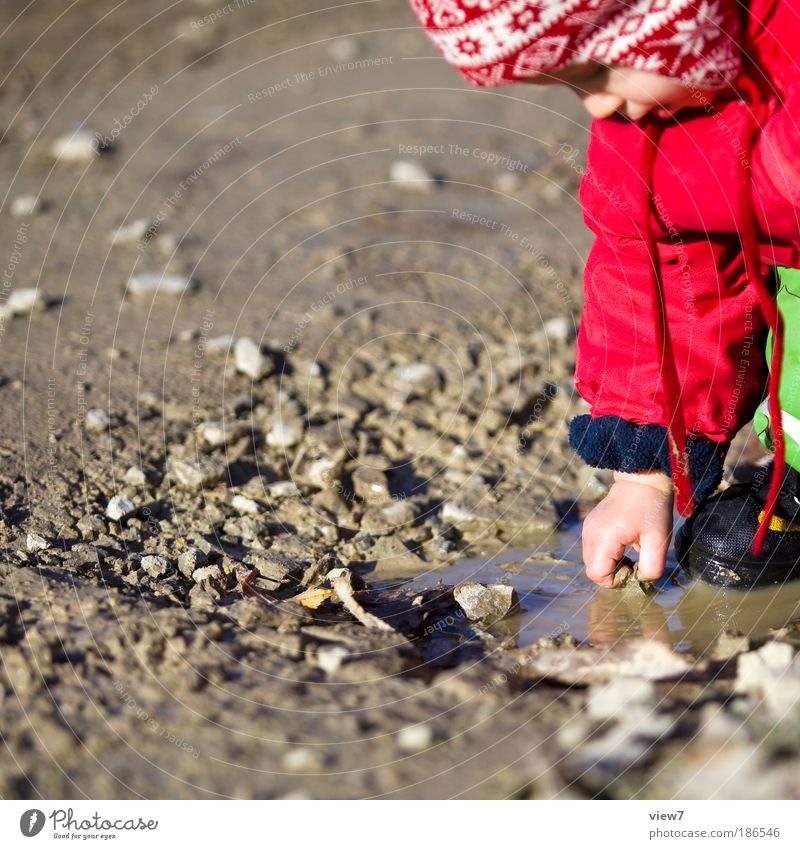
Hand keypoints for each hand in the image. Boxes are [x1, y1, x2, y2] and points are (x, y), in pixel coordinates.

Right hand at [582, 471, 673, 587]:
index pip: (597, 574)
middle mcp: (590, 534)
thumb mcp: (659, 540)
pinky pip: (593, 549)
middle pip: (592, 569)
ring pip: (591, 560)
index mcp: (604, 538)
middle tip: (633, 563)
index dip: (615, 580)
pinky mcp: (590, 525)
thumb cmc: (652, 509)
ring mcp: (588, 528)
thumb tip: (643, 581)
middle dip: (612, 573)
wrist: (642, 481)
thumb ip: (652, 567)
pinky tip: (622, 545)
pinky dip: (605, 554)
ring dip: (609, 564)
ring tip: (628, 553)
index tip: (633, 570)